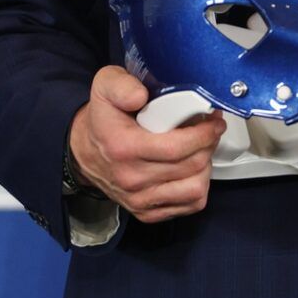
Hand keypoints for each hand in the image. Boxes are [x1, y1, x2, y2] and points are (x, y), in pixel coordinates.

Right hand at [68, 65, 225, 222]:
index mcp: (123, 147)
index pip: (176, 148)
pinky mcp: (147, 212)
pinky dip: (198, 187)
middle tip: (211, 130)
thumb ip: (121, 85)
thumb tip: (140, 96)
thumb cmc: (103, 119)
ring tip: (202, 150)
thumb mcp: (105, 87)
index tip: (213, 121)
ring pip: (194, 189)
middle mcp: (131, 178)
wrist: (84, 152)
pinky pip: (189, 205)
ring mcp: (139, 199)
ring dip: (206, 167)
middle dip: (208, 145)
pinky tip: (193, 170)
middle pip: (191, 166)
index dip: (203, 134)